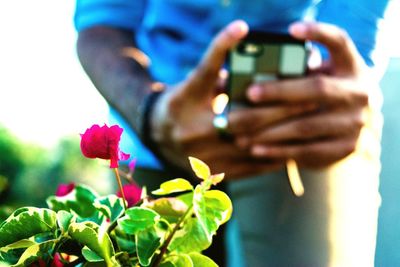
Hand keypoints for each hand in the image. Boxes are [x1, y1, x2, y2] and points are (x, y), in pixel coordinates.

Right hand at [150, 21, 315, 178]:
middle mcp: (190, 130)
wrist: (160, 138)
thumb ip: (217, 70)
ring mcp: (202, 155)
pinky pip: (251, 166)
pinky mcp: (214, 172)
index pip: (206, 72)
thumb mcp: (192, 84)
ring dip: (282, 134)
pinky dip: (274, 155)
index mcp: (182, 102)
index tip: (249, 34)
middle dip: (280, 109)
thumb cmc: (182, 104)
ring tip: (308, 123)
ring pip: (251, 146)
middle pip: (243, 119)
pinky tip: (292, 146)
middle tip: (310, 99)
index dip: (224, 50)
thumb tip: (250, 51)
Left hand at [235, 22, 373, 167]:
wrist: (349, 129)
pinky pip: (307, 151)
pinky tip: (256, 149)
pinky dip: (278, 151)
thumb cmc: (320, 96)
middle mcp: (359, 92)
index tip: (293, 29)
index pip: (339, 42)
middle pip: (317, 88)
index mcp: (350, 67)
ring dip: (270, 129)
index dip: (319, 33)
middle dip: (280, 91)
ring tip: (241, 131)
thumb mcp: (317, 77)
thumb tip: (237, 76)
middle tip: (250, 93)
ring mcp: (354, 123)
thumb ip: (292, 73)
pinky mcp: (345, 148)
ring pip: (306, 126)